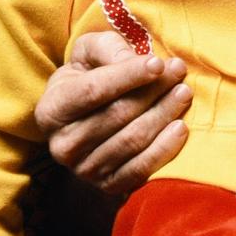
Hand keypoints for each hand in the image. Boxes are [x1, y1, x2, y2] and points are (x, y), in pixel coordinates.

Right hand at [34, 31, 190, 196]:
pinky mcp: (108, 186)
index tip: (158, 63)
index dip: (128, 76)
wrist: (88, 122)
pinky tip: (181, 127)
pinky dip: (164, 148)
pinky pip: (140, 169)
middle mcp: (62, 144)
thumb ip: (108, 49)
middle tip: (179, 71)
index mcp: (51, 109)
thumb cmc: (91, 77)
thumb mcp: (90, 53)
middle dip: (153, 91)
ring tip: (184, 92)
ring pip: (132, 140)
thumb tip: (136, 61)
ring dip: (164, 114)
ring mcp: (83, 170)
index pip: (92, 91)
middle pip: (117, 115)